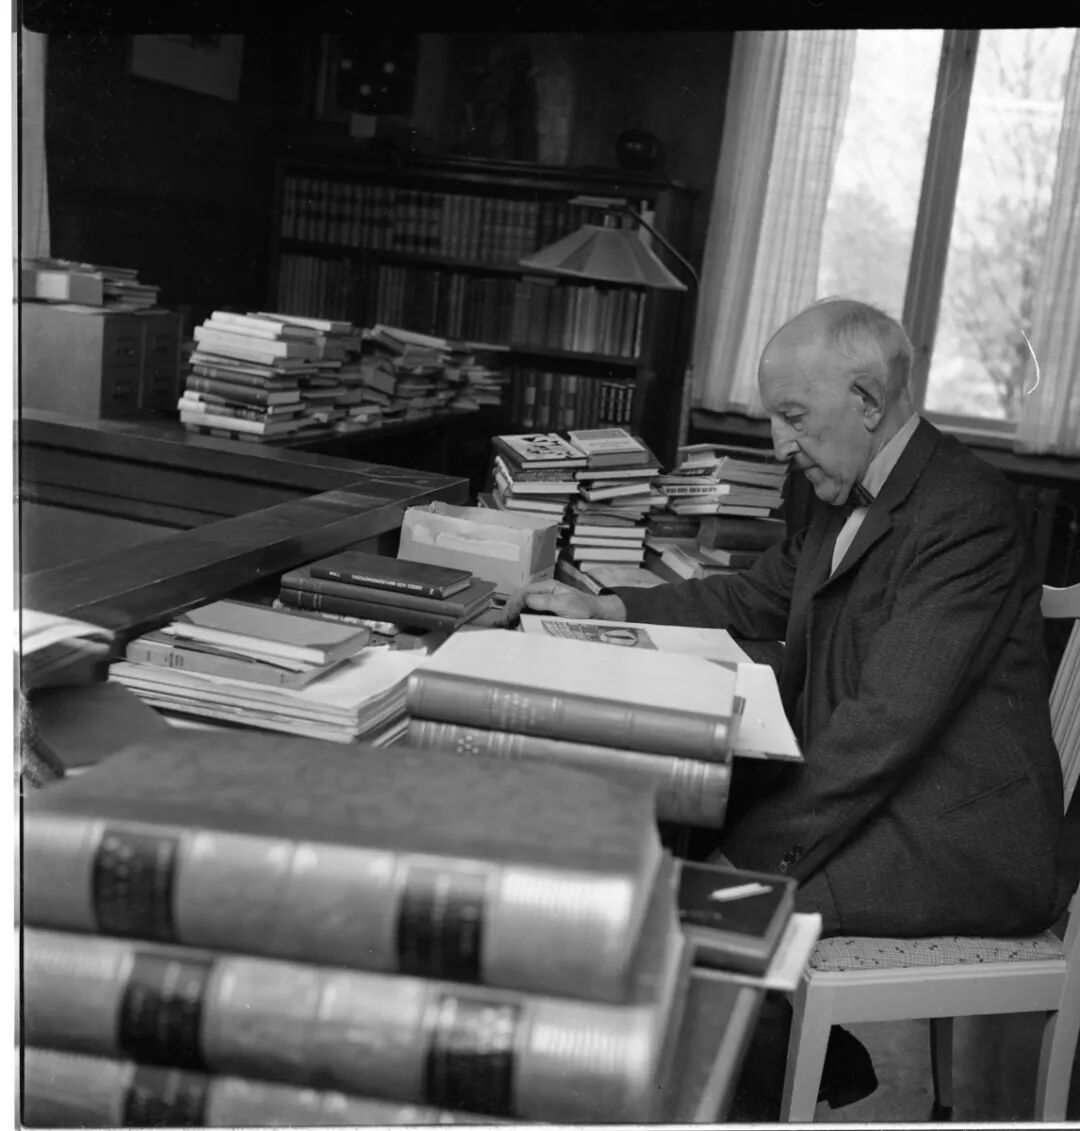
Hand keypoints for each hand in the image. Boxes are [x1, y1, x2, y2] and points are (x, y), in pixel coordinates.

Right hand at [500, 580, 625, 624]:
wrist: (599, 615)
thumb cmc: (585, 609)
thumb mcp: (565, 604)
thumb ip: (545, 601)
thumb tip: (525, 600)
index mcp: (548, 587)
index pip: (524, 593)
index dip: (513, 604)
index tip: (506, 616)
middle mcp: (544, 593)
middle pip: (520, 599)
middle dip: (509, 610)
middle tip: (500, 623)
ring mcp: (545, 602)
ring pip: (523, 607)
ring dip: (513, 615)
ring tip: (504, 625)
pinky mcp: (547, 612)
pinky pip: (530, 614)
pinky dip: (521, 620)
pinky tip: (515, 626)